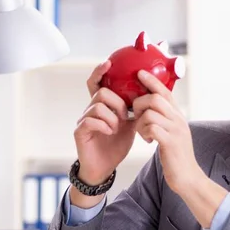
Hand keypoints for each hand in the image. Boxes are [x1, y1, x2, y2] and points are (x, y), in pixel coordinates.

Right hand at [73, 60, 136, 185]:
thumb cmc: (116, 145)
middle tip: (125, 116)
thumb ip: (135, 110)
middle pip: (101, 92)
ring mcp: (83, 120)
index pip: (97, 83)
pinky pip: (90, 120)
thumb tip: (150, 95)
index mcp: (103, 106)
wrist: (105, 167)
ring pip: (97, 105)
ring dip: (112, 116)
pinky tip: (110, 132)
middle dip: (117, 102)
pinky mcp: (80, 132)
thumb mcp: (130, 125)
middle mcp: (90, 110)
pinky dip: (104, 125)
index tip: (109, 62)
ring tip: (116, 128)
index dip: (100, 71)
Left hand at [133, 70, 202, 194]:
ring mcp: (175, 130)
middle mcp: (178, 119)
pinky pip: (152, 128)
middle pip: (155, 98)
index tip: (139, 72)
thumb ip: (163, 120)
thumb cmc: (176, 156)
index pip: (165, 91)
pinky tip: (148, 141)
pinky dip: (145, 133)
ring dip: (140, 122)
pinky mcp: (170, 142)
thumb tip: (149, 110)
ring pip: (151, 113)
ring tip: (144, 133)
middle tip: (137, 117)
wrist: (188, 177)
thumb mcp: (172, 134)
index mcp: (178, 116)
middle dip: (140, 104)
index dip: (152, 81)